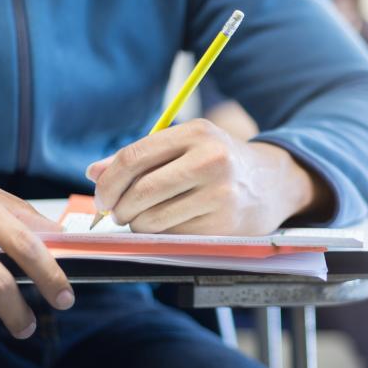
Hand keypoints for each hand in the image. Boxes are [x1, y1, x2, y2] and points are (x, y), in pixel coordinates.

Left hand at [87, 119, 329, 234]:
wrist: (272, 184)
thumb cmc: (219, 163)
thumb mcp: (187, 146)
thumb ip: (141, 157)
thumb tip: (95, 172)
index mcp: (197, 133)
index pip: (134, 158)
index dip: (109, 182)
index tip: (101, 196)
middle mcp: (211, 160)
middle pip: (141, 191)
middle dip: (119, 208)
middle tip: (117, 213)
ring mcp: (219, 194)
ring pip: (153, 219)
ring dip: (138, 224)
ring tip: (144, 219)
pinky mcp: (223, 223)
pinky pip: (173, 235)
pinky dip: (162, 234)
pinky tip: (171, 225)